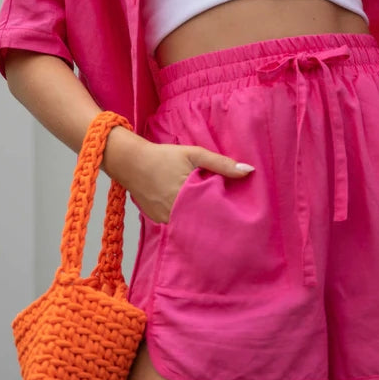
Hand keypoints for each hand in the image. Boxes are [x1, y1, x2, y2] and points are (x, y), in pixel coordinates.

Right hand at [104, 130, 253, 223]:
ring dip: (198, 222)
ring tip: (214, 220)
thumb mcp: (194, 154)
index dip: (225, 215)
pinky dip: (184, 220)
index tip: (238, 217)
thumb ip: (221, 163)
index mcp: (187, 197)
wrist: (129, 161)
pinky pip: (175, 224)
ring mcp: (163, 219)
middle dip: (214, 221)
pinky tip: (192, 215)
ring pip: (188, 225)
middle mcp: (174, 213)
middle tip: (229, 221)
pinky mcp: (156, 220)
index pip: (213, 214)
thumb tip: (249, 171)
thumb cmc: (163, 156)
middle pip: (201, 223)